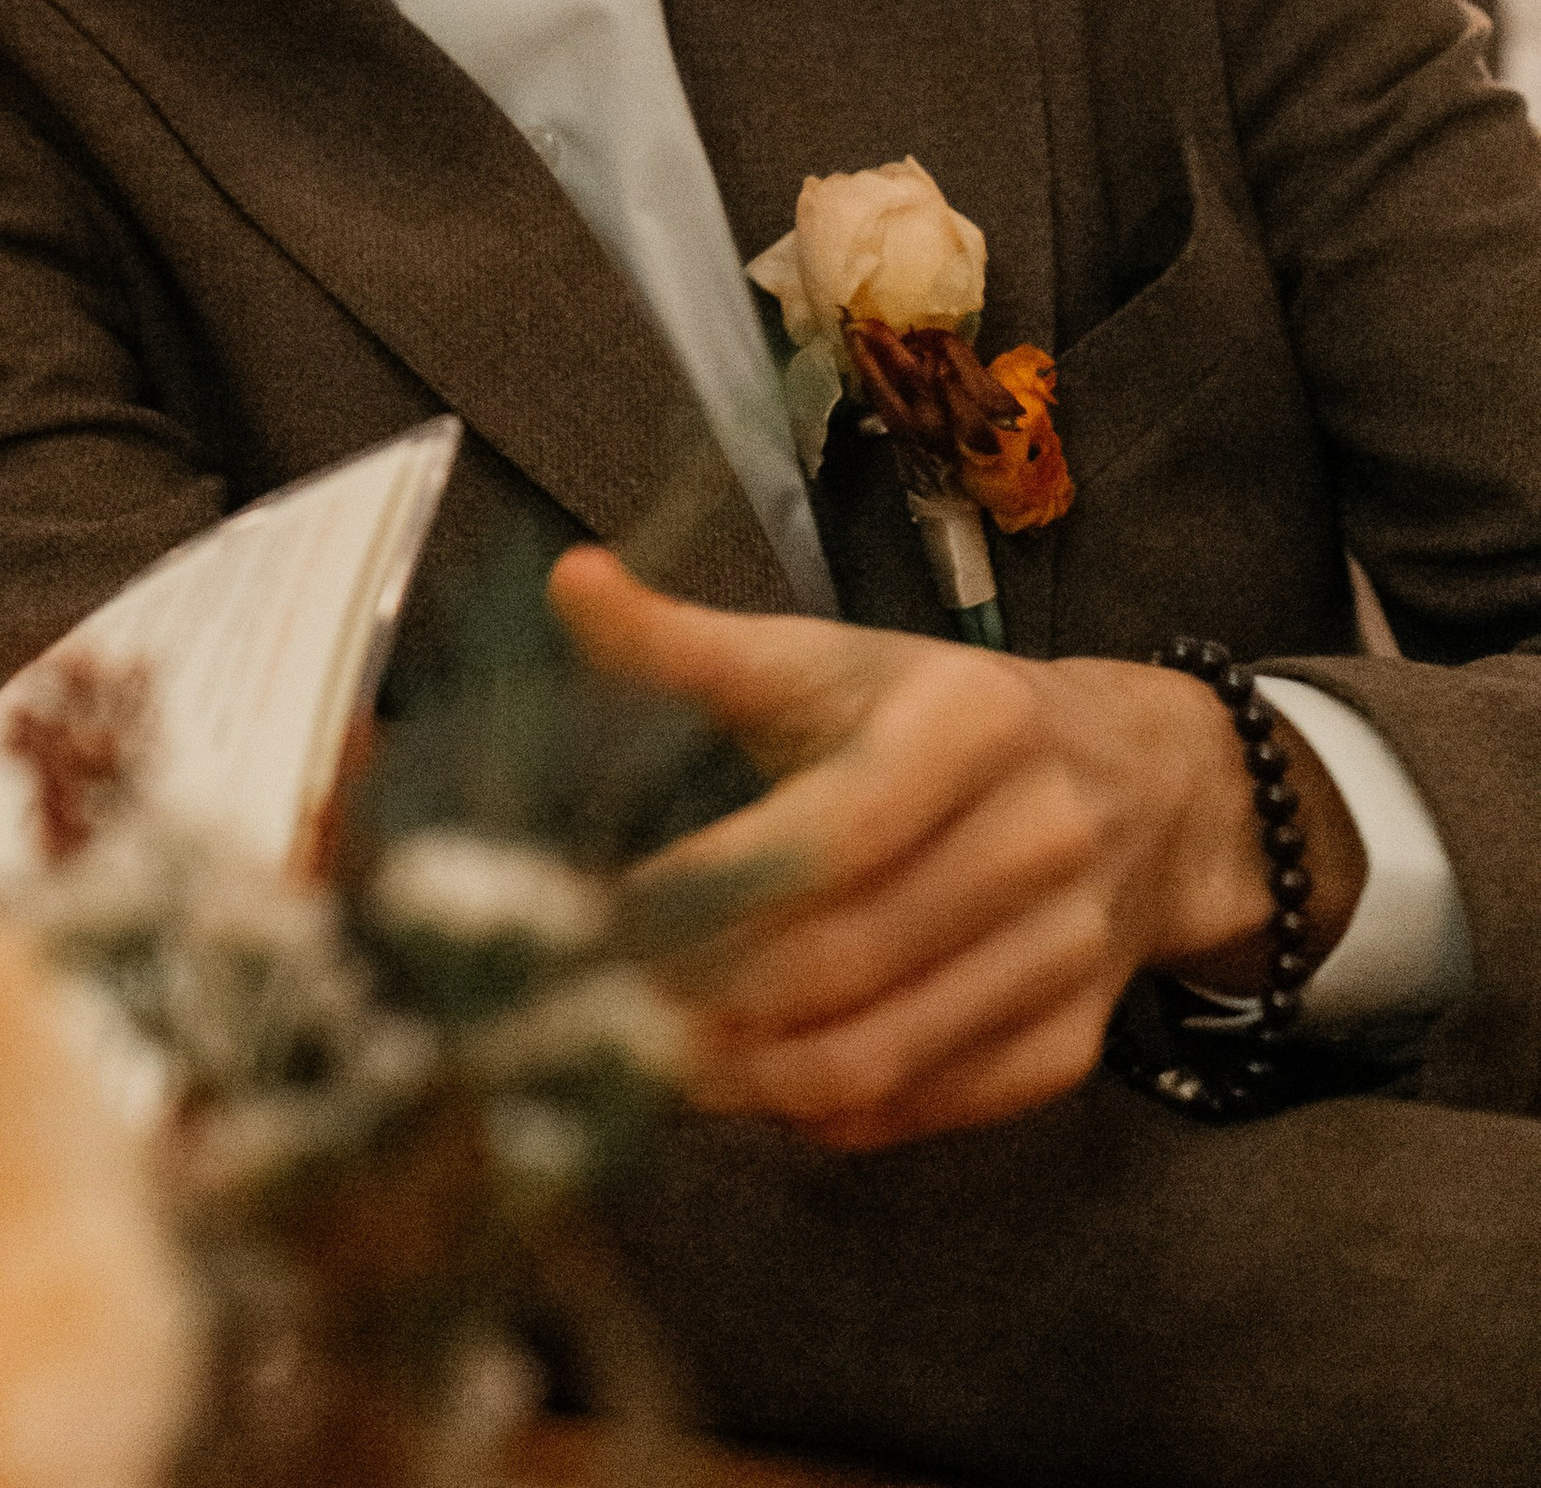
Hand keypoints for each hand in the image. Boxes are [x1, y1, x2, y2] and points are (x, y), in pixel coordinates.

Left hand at [550, 551, 1364, 1154]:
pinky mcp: (1072, 1047)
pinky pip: (922, 1109)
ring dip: (747, 1078)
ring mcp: (1068, 952)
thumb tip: (567, 584)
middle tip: (603, 1013)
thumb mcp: (822, 657)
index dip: (709, 889)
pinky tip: (752, 1080)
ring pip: (877, 1057)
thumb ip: (687, 641)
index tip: (604, 915)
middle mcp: (1040, 837)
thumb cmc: (929, 711)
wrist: (1132, 783)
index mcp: (973, 721)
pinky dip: (823, 1115)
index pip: (828, 835)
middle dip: (709, 1000)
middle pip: (844, 959)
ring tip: (653, 1062)